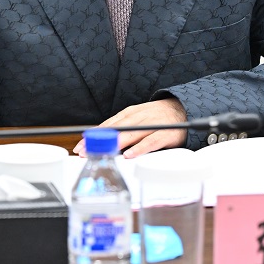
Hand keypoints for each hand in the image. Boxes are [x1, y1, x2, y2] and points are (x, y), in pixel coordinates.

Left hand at [73, 97, 187, 157]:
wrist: (183, 108)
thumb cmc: (156, 117)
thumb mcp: (136, 118)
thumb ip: (121, 129)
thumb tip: (101, 141)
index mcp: (130, 114)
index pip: (108, 125)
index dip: (94, 136)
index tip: (80, 146)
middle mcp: (139, 117)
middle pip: (116, 129)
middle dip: (99, 141)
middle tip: (86, 151)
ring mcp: (152, 124)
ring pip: (131, 133)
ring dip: (115, 144)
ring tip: (103, 152)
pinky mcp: (165, 133)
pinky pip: (150, 141)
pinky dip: (139, 148)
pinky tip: (129, 154)